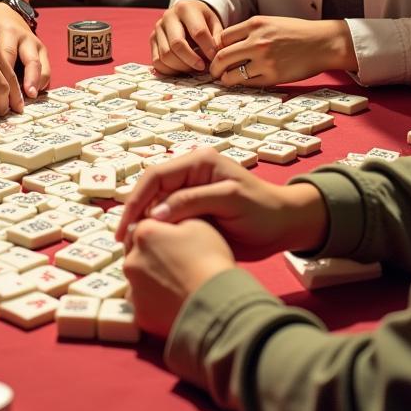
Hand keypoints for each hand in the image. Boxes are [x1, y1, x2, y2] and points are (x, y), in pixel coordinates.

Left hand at [0, 2, 49, 98]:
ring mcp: (37, 45)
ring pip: (42, 66)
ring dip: (37, 84)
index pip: (8, 55)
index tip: (1, 92)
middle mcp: (26, 38)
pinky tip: (32, 96)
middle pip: (31, 61)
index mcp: (8, 31)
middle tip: (27, 96)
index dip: (5, 75)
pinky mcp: (43, 52)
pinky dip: (41, 83)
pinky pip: (47, 70)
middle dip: (30, 80)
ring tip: (30, 99)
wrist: (6, 13)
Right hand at [118, 148, 327, 259]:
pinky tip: (151, 248)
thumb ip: (192, 202)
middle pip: (150, 190)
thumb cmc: (263, 210)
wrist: (286, 227)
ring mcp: (190, 193)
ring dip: (143, 224)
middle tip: (124, 242)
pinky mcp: (193, 212)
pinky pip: (167, 219)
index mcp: (197, 162)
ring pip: (155, 206)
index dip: (136, 200)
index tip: (126, 227)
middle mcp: (189, 174)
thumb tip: (155, 215)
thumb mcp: (230, 201)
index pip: (155, 176)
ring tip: (132, 247)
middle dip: (135, 213)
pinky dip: (157, 232)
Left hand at [123, 218, 234, 337]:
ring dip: (152, 281)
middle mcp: (132, 260)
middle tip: (175, 264)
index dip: (157, 233)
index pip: (142, 227)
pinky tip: (175, 303)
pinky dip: (156, 304)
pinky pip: (145, 305)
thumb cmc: (211, 261)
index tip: (170, 240)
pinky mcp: (142, 315)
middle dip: (150, 257)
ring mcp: (134, 290)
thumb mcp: (199, 225)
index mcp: (144, 234)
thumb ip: (175, 219)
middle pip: (137, 254)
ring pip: (139, 281)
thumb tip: (167, 223)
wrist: (219, 303)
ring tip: (178, 286)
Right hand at [150, 0, 223, 73]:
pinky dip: (169, 70)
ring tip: (193, 68)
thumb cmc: (202, 19)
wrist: (185, 13)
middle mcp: (168, 17)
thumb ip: (217, 37)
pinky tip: (182, 69)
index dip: (208, 48)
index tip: (215, 58)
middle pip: (177, 44)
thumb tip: (216, 55)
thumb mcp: (214, 22)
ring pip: (165, 55)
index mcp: (186, 8)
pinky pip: (157, 61)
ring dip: (181, 67)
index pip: (198, 32)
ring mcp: (158, 29)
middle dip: (192, 60)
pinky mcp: (152, 40)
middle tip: (203, 67)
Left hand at [210, 16, 355, 86]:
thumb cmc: (296, 33)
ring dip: (224, 79)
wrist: (324, 43)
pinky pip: (248, 83)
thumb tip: (225, 46)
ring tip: (225, 79)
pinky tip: (242, 82)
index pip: (222, 38)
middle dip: (213, 67)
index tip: (215, 55)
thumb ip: (248, 32)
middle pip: (221, 57)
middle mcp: (257, 41)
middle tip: (213, 72)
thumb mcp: (270, 23)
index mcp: (255, 24)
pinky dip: (241, 84)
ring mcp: (264, 60)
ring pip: (231, 74)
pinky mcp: (273, 76)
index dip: (215, 49)